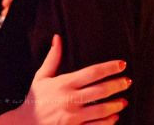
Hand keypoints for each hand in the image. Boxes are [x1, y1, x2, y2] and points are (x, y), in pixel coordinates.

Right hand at [16, 34, 131, 124]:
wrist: (25, 124)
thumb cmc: (35, 98)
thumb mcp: (41, 76)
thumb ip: (53, 58)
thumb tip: (57, 37)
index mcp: (64, 83)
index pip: (92, 72)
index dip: (109, 67)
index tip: (122, 64)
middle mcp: (70, 99)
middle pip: (101, 90)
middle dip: (117, 85)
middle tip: (128, 81)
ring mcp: (73, 116)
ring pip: (101, 110)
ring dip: (116, 105)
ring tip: (124, 101)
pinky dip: (108, 122)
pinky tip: (115, 117)